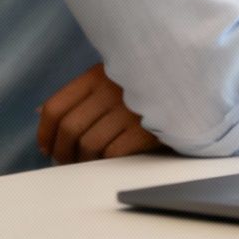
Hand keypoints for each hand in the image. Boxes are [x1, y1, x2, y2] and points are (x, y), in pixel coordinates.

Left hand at [37, 64, 161, 164]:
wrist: (196, 84)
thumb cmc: (150, 83)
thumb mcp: (113, 77)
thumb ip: (81, 94)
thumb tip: (42, 112)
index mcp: (98, 75)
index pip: (57, 107)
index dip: (45, 133)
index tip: (46, 148)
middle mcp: (112, 90)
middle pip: (70, 128)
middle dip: (63, 152)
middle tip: (66, 162)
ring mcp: (130, 108)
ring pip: (90, 144)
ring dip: (85, 160)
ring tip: (88, 163)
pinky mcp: (148, 127)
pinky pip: (113, 152)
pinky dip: (106, 161)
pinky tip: (108, 162)